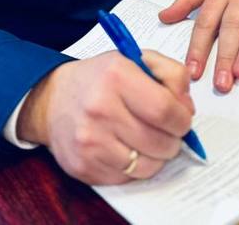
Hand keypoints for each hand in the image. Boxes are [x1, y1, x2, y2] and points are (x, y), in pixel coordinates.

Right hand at [17, 50, 193, 184]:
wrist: (51, 101)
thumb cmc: (98, 80)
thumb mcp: (133, 59)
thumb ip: (170, 74)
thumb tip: (187, 108)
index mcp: (116, 76)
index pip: (165, 110)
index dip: (182, 120)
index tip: (182, 119)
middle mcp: (100, 109)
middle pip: (160, 142)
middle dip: (173, 140)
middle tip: (166, 131)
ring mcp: (89, 141)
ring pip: (147, 165)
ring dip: (156, 156)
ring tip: (147, 140)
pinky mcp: (83, 166)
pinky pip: (127, 178)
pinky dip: (134, 167)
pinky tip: (126, 149)